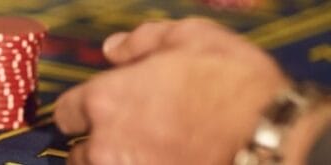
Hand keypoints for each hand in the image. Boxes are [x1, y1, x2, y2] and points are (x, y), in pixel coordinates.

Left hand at [53, 18, 288, 163]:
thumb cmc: (236, 88)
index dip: (82, 111)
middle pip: (79, 152)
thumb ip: (142, 41)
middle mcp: (105, 144)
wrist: (271, 137)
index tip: (96, 111)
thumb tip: (115, 48)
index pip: (65, 113)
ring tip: (147, 154)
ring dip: (115, 163)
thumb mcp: (191, 38)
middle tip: (130, 136)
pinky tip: (164, 161)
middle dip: (98, 144)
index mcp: (105, 101)